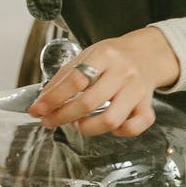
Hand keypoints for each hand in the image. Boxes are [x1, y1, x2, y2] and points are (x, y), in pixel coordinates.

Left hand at [27, 28, 179, 135]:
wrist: (146, 54)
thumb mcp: (87, 55)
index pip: (75, 80)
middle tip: (50, 121)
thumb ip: (65, 76)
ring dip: (88, 128)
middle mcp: (122, 73)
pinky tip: (109, 126)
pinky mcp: (147, 106)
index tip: (37, 109)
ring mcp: (137, 91)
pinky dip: (119, 132)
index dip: (53, 98)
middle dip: (63, 116)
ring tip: (79, 123)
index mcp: (104, 55)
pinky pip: (133, 127)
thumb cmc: (112, 57)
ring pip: (111, 120)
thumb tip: (43, 100)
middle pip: (89, 102)